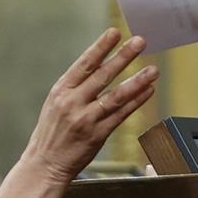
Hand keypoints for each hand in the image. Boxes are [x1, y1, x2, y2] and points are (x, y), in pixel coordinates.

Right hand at [20, 28, 157, 184]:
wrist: (44, 164)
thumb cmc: (52, 133)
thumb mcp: (55, 103)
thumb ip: (76, 86)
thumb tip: (99, 65)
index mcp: (61, 91)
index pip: (84, 64)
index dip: (100, 47)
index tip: (115, 33)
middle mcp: (72, 103)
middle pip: (102, 76)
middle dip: (123, 57)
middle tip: (140, 42)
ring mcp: (86, 119)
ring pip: (116, 96)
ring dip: (137, 81)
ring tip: (153, 70)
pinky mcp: (97, 135)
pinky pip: (121, 115)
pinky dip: (136, 102)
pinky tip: (148, 91)